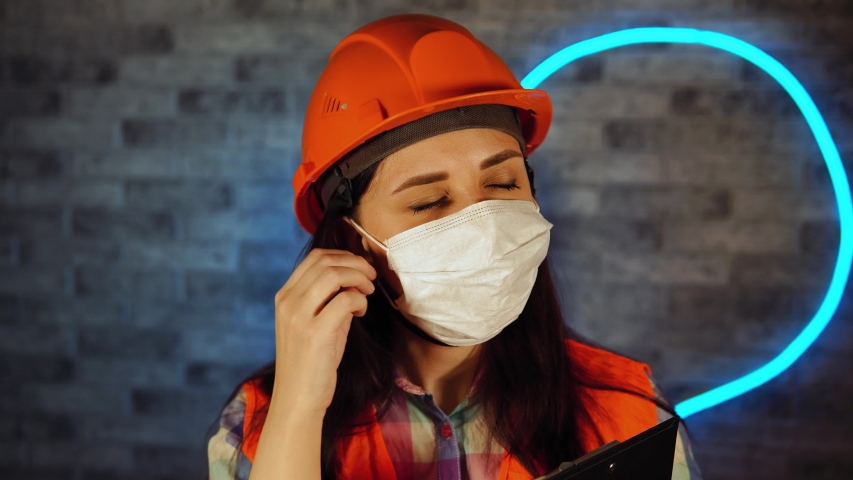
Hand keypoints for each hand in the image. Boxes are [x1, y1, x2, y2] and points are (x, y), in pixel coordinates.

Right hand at [271, 248, 376, 415]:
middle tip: (371, 277)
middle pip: (326, 261)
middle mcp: (288, 302)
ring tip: (368, 291)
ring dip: (358, 277)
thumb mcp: (314, 323)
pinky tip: (361, 312)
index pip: (315, 258)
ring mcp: (299, 317)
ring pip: (334, 274)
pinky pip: (345, 300)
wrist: (298, 399)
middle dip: (356, 263)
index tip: (360, 268)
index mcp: (285, 296)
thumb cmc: (311, 363)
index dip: (344, 257)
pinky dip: (360, 300)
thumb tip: (354, 281)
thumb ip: (328, 299)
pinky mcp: (315, 333)